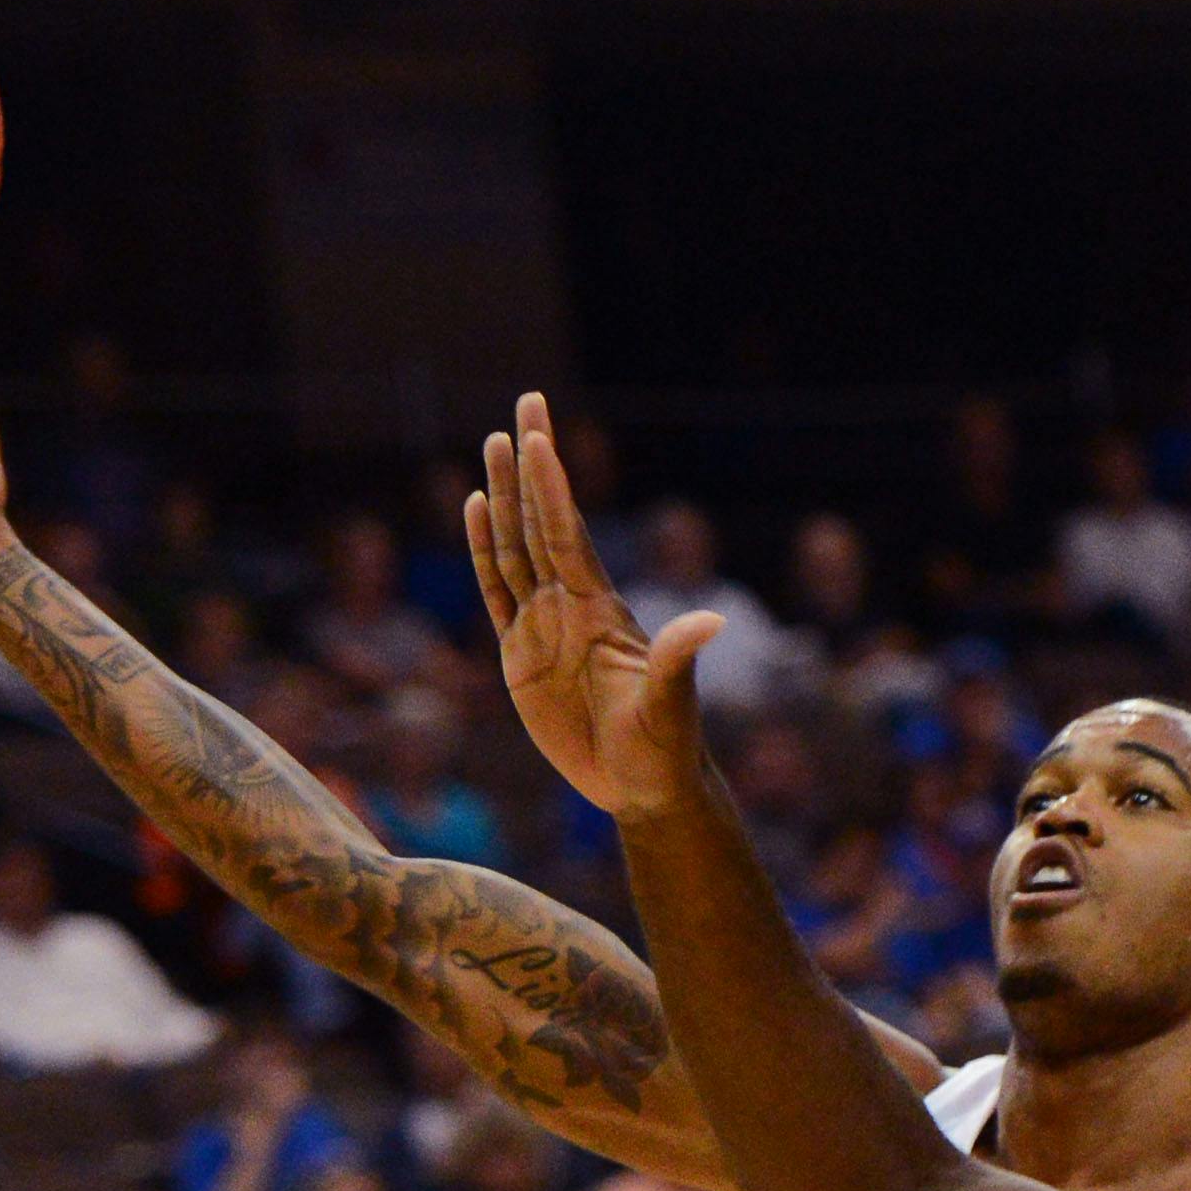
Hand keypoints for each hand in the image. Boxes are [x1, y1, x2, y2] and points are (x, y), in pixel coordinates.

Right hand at [469, 393, 721, 817]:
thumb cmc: (665, 747)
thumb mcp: (670, 705)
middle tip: (526, 403)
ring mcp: (543, 627)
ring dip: (504, 497)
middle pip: (540, 522)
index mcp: (599, 609)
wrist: (644, 787)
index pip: (565, 534)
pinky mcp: (520, 657)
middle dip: (531, 466)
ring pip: (514, 547)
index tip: (538, 435)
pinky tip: (477, 511)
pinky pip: (496, 592)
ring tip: (496, 443)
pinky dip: (484, 551)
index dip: (550, 485)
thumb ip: (679, 661)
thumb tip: (713, 620)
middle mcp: (570, 606)